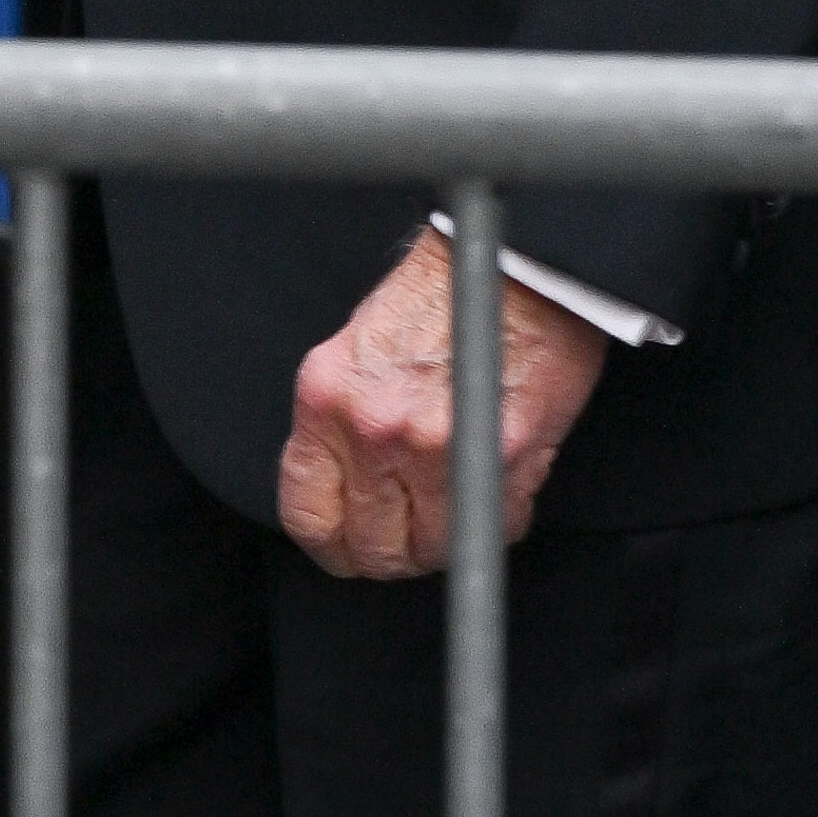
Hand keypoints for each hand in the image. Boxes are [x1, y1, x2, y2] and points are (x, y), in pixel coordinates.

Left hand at [277, 235, 607, 581]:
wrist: (511, 260)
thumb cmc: (444, 295)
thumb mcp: (361, 351)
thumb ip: (347, 421)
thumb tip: (354, 488)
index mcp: (325, 398)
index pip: (305, 512)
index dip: (331, 545)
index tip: (349, 547)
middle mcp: (370, 427)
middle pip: (370, 546)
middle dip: (393, 556)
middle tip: (414, 539)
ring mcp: (433, 446)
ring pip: (432, 550)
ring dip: (448, 546)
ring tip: (459, 514)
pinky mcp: (498, 453)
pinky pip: (494, 526)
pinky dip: (500, 521)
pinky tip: (500, 489)